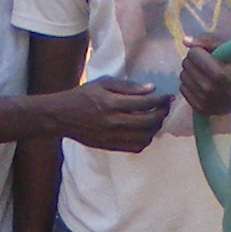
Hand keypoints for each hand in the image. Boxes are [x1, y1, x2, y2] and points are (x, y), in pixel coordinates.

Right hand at [50, 76, 170, 153]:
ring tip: (156, 119)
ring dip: (156, 128)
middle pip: (149, 122)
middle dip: (162, 114)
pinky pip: (136, 147)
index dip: (161, 100)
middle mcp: (114, 122)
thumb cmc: (83, 96)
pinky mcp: (111, 146)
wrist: (62, 117)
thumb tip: (151, 89)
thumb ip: (127, 87)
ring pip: (145, 137)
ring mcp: (113, 137)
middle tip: (165, 107)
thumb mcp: (103, 83)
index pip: (145, 103)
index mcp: (112, 103)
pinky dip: (146, 140)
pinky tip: (145, 131)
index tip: (168, 96)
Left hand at [177, 40, 230, 118]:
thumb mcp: (230, 47)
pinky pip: (183, 90)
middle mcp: (209, 89)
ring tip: (207, 74)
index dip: (201, 51)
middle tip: (209, 64)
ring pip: (183, 77)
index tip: (211, 55)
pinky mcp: (200, 109)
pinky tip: (203, 85)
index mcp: (219, 74)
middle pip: (186, 64)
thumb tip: (185, 41)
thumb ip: (208, 40)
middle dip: (195, 61)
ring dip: (192, 72)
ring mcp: (204, 101)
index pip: (193, 53)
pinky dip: (191, 85)